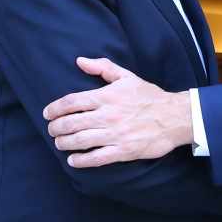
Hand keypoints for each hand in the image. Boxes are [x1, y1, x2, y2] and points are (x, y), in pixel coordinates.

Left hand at [43, 58, 192, 167]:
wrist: (174, 117)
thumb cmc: (149, 96)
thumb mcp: (127, 76)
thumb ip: (102, 67)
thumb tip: (80, 61)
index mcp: (107, 96)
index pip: (72, 102)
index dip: (55, 108)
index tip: (47, 113)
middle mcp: (108, 115)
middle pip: (72, 123)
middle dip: (56, 128)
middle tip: (51, 130)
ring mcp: (115, 134)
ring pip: (81, 141)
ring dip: (64, 143)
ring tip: (58, 143)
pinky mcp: (123, 151)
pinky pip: (97, 158)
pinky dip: (81, 160)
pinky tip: (73, 160)